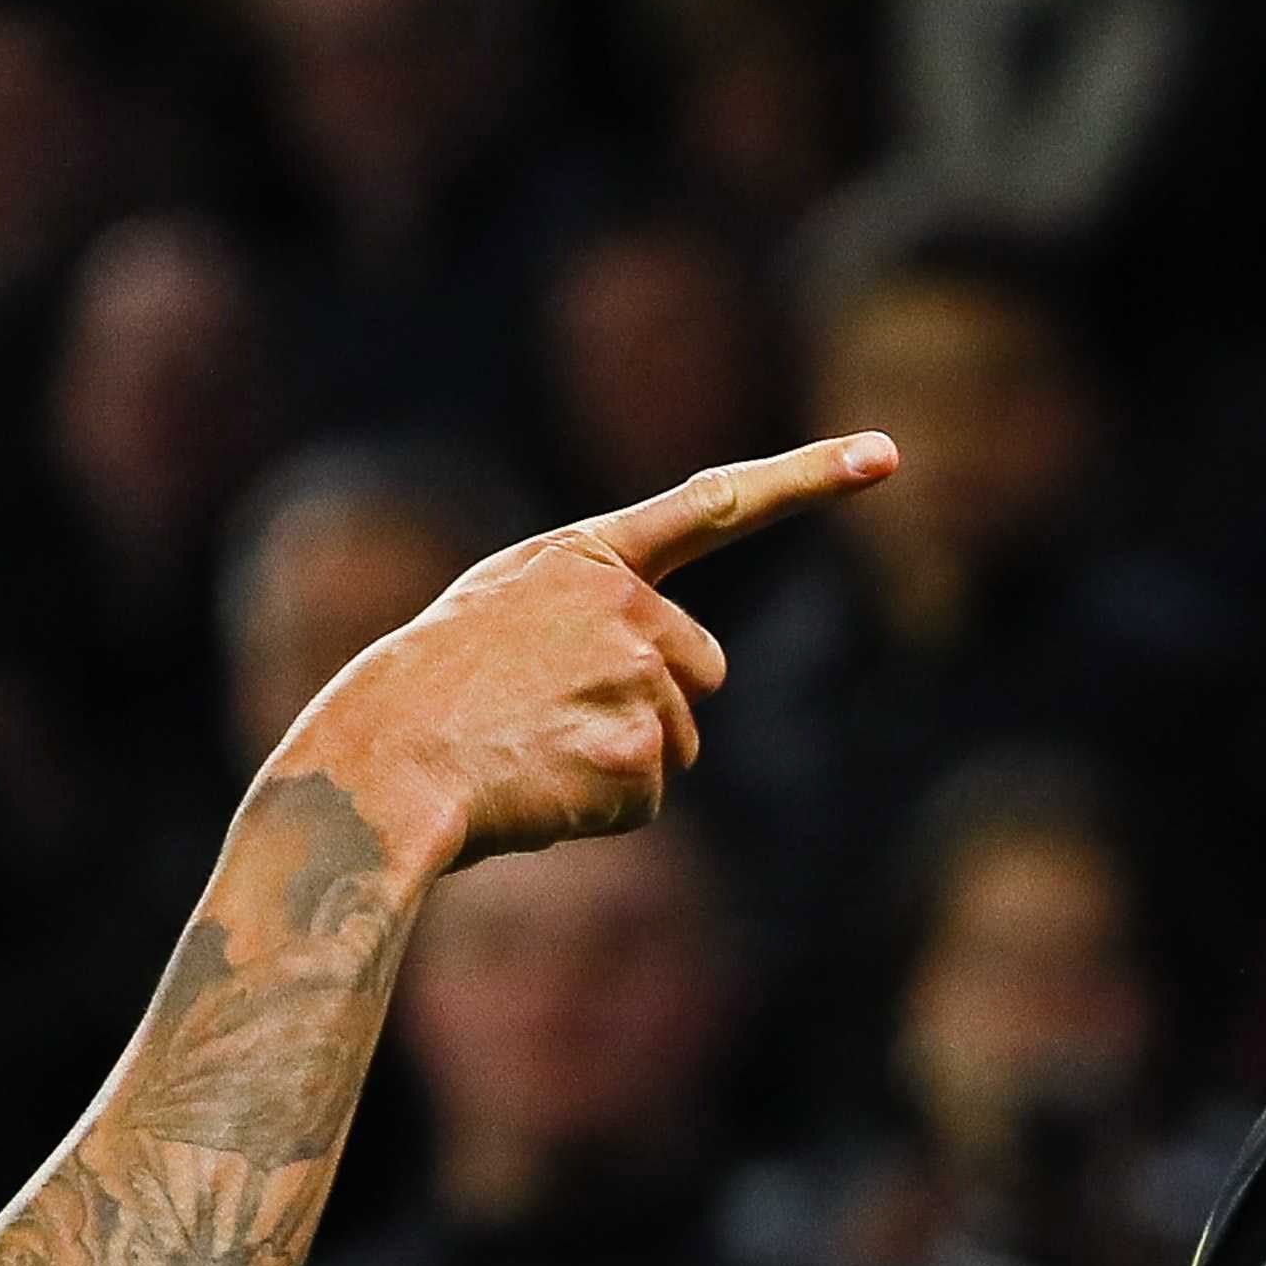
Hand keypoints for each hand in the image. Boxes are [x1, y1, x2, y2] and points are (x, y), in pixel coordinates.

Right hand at [283, 435, 897, 870]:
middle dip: (656, 702)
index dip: (809, 478)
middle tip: (554, 718)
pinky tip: (539, 788)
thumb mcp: (497, 611)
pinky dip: (603, 810)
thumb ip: (586, 607)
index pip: (715, 505)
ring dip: (621, 761)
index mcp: (587, 558)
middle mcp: (626, 606)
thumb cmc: (424, 693)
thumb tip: (671, 669)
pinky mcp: (637, 754)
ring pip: (678, 741)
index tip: (885, 455)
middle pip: (703, 669)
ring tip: (531, 753)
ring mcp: (635, 678)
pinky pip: (649, 799)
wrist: (379, 763)